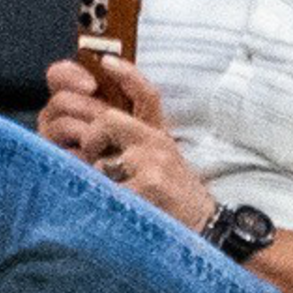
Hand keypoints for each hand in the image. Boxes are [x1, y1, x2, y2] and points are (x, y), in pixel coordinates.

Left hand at [42, 54, 209, 225]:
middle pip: (106, 120)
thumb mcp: (159, 163)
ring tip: (110, 193)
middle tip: (91, 161)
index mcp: (158, 135)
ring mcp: (153, 163)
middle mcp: (158, 143)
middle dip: (87, 141)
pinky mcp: (148, 185)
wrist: (205, 231)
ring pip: (99, 158)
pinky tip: (111, 211)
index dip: (126, 75)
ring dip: (94, 178)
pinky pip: (103, 187)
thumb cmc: (172, 201)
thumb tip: (89, 130)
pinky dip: (99, 200)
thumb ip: (130, 142)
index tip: (107, 61)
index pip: (145, 94)